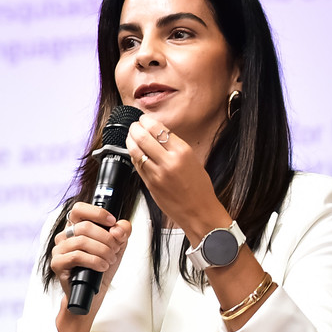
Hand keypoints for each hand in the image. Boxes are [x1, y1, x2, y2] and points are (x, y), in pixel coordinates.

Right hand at [50, 204, 132, 317]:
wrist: (94, 291)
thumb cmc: (102, 266)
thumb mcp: (118, 246)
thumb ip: (123, 232)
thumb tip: (118, 228)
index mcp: (76, 227)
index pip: (79, 209)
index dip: (97, 212)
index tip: (112, 221)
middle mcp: (65, 236)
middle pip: (85, 226)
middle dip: (107, 238)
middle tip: (115, 249)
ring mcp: (59, 249)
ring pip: (82, 241)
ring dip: (102, 250)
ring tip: (110, 259)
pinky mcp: (57, 263)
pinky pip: (76, 256)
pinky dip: (95, 261)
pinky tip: (102, 266)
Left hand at [129, 118, 230, 241]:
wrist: (200, 212)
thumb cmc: (200, 189)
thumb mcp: (193, 161)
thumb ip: (176, 148)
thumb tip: (159, 136)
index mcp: (183, 152)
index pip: (158, 129)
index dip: (147, 121)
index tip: (144, 119)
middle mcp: (169, 161)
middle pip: (144, 137)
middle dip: (135, 128)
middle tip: (134, 125)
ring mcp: (157, 173)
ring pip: (136, 150)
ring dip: (130, 140)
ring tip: (131, 136)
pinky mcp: (150, 184)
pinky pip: (137, 165)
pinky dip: (133, 155)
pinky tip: (134, 151)